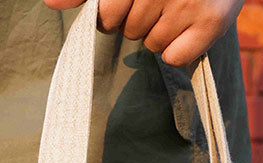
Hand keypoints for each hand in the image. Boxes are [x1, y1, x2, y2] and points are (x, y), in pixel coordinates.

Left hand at [44, 0, 241, 66]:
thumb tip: (50, 2)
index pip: (106, 12)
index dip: (112, 13)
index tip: (127, 3)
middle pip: (128, 28)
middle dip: (137, 20)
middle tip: (158, 2)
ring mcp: (189, 2)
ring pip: (151, 43)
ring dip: (159, 33)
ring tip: (177, 10)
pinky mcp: (212, 22)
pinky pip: (174, 57)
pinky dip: (179, 49)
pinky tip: (190, 26)